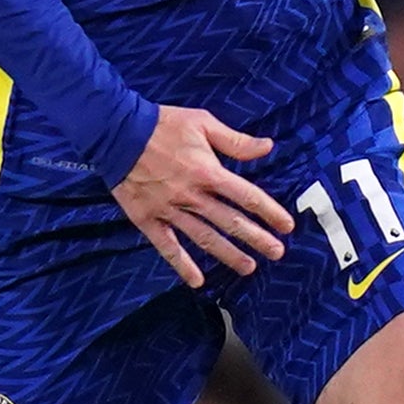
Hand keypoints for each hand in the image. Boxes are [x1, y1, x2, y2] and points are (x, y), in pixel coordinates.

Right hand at [111, 105, 288, 287]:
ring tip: (249, 268)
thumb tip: (268, 146)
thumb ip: (235, 141)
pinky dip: (182, 265)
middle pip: (231, 222)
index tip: (286, 225)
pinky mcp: (149, 219)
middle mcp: (192, 195)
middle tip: (277, 253)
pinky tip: (197, 280)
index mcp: (208, 172)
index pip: (247, 196)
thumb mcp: (203, 123)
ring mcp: (170, 210)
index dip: (269, 212)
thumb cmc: (162, 124)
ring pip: (205, 238)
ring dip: (229, 254)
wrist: (117, 133)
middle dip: (257, 239)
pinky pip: (168, 247)